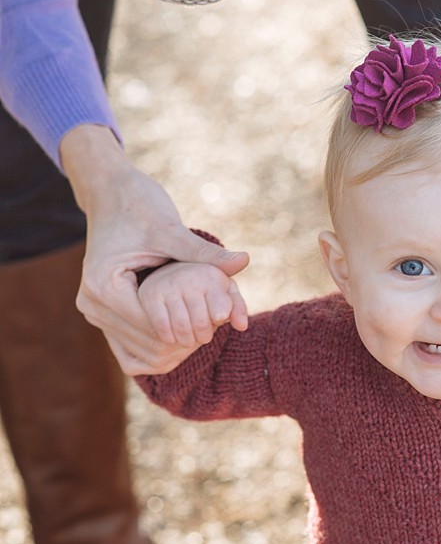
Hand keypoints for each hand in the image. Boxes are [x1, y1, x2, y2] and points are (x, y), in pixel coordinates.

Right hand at [61, 125, 250, 374]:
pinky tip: (187, 329)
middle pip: (146, 343)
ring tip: (207, 328)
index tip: (219, 322)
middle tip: (219, 329)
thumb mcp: (172, 230)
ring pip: (139, 348)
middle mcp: (92, 305)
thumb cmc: (140, 207)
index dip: (189, 328)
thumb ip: (205, 253)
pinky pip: (131, 342)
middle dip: (183, 340)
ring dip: (173, 345)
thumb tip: (245, 261)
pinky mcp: (102, 312)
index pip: (153, 328)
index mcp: (105, 287)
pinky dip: (160, 341)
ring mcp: (94, 311)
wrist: (111, 195)